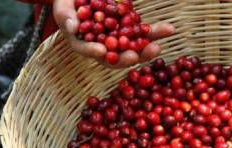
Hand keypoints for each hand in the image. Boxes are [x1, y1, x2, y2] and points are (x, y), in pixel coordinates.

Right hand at [53, 0, 174, 67]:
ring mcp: (119, 39)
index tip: (102, 51)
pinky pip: (144, 33)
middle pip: (115, 56)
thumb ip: (66, 17)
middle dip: (126, 57)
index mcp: (85, 44)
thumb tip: (72, 27)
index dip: (94, 51)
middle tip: (135, 56)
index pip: (88, 50)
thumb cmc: (69, 2)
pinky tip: (168, 30)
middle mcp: (104, 46)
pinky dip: (155, 32)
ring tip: (157, 46)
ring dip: (146, 47)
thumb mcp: (63, 7)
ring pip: (133, 47)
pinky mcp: (131, 29)